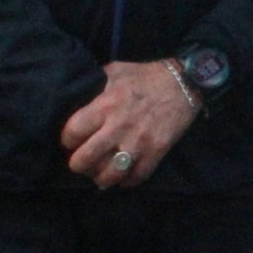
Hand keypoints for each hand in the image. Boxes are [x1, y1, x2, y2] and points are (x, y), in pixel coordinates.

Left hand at [60, 60, 200, 188]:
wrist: (185, 83)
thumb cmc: (145, 76)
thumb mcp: (115, 71)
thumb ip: (94, 85)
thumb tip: (75, 97)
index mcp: (105, 105)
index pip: (72, 133)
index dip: (67, 139)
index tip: (73, 140)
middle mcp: (119, 126)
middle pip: (84, 160)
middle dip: (79, 164)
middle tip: (83, 160)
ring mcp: (139, 141)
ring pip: (109, 175)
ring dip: (102, 177)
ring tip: (102, 172)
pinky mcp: (157, 151)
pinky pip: (136, 177)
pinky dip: (127, 181)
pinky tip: (124, 175)